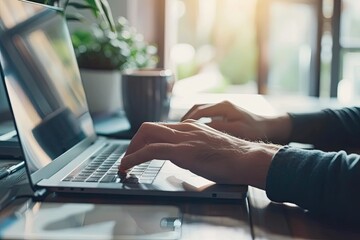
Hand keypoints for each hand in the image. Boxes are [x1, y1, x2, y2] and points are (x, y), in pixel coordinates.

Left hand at [119, 121, 280, 188]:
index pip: (161, 128)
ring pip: (146, 134)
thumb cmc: (232, 157)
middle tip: (129, 157)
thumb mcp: (208, 147)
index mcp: (191, 127)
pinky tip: (127, 166)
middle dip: (134, 142)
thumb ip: (193, 146)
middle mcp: (184, 128)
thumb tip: (182, 155)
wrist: (247, 158)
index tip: (140, 150)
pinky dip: (133, 158)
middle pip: (149, 127)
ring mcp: (182, 138)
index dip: (146, 139)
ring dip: (131, 149)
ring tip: (125, 164)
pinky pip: (150, 150)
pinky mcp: (182, 151)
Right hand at [181, 101, 290, 142]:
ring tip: (181, 131)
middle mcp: (221, 104)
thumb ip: (218, 129)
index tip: (178, 130)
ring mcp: (222, 108)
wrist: (269, 127)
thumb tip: (200, 130)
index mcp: (223, 106)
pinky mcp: (223, 114)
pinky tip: (194, 132)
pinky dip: (198, 122)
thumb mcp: (236, 131)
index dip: (187, 121)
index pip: (199, 112)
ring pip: (200, 111)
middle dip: (185, 119)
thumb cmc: (255, 130)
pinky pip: (206, 116)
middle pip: (196, 109)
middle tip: (175, 130)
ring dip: (190, 120)